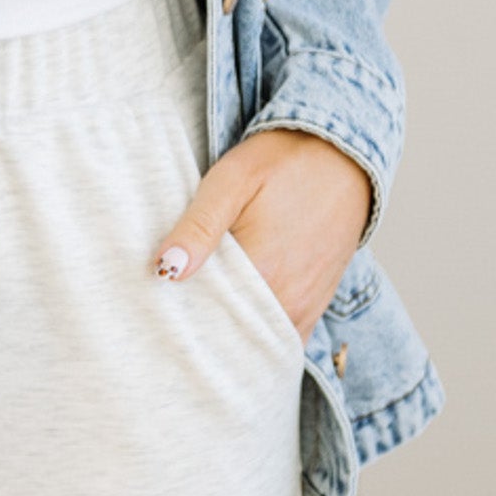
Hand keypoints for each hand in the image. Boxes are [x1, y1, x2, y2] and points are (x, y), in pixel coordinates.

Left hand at [153, 126, 372, 343]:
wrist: (340, 156)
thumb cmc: (281, 162)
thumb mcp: (231, 180)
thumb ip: (199, 226)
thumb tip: (165, 269)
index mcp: (262, 272)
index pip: (204, 317)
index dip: (175, 313)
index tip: (155, 301)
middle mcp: (288, 302)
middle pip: (229, 334)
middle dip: (198, 330)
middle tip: (169, 309)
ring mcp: (305, 309)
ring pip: (255, 340)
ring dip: (226, 332)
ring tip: (199, 310)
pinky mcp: (314, 307)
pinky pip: (280, 339)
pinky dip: (255, 334)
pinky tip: (233, 314)